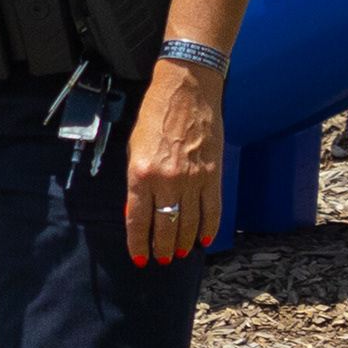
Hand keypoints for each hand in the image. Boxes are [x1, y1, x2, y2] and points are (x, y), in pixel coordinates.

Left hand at [125, 61, 224, 264]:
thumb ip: (136, 183)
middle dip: (161, 248)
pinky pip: (212, 210)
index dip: (138, 244)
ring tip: (179, 253)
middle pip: (165, 227)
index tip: (140, 258)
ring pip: (189, 223)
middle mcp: (167, 181)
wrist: (187, 89)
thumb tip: (138, 212)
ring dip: (183, 242)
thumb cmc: (155, 114)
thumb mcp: (134, 148)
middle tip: (161, 259)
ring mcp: (193, 179)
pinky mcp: (213, 174)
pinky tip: (204, 240)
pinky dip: (209, 228)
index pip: (138, 221)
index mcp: (141, 174)